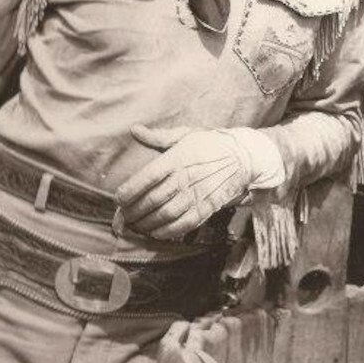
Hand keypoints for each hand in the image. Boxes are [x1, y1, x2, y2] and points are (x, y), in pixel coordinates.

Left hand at [118, 125, 280, 239]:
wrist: (244, 156)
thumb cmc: (211, 144)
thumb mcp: (185, 134)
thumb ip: (158, 136)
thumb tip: (134, 129)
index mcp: (175, 159)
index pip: (143, 179)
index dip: (127, 194)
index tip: (119, 200)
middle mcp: (184, 178)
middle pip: (150, 201)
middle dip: (133, 213)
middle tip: (124, 218)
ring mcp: (197, 194)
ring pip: (165, 216)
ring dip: (147, 225)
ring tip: (138, 226)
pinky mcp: (208, 206)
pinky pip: (184, 224)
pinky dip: (168, 232)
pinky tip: (158, 233)